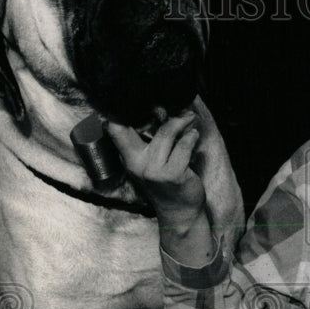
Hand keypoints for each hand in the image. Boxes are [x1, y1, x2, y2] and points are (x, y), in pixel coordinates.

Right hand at [106, 109, 206, 228]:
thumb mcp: (152, 162)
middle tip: (175, 107)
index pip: (116, 130)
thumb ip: (151, 141)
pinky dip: (191, 137)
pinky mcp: (173, 175)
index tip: (134, 97)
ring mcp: (154, 171)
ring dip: (181, 122)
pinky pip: (183, 146)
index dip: (118, 112)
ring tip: (189, 119)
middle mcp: (138, 164)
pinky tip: (194, 135)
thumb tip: (161, 109)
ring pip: (166, 134)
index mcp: (129, 158)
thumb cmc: (168, 182)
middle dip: (157, 111)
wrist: (180, 211)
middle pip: (142, 125)